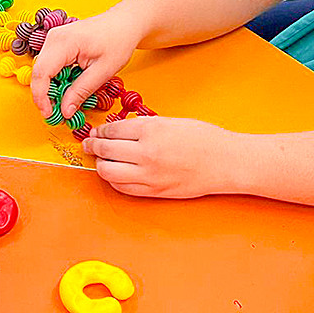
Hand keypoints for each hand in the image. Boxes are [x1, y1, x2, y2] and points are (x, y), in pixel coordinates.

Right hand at [30, 11, 140, 118]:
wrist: (125, 23)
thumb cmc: (119, 40)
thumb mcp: (103, 71)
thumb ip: (81, 92)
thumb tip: (65, 111)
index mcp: (63, 42)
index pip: (41, 73)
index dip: (41, 97)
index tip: (50, 114)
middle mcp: (54, 38)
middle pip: (39, 72)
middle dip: (45, 95)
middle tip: (58, 112)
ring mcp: (54, 39)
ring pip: (43, 70)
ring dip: (51, 88)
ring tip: (66, 101)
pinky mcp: (58, 43)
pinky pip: (50, 65)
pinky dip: (56, 80)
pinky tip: (69, 88)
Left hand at [82, 116, 233, 198]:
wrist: (226, 162)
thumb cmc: (204, 139)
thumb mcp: (171, 121)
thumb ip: (143, 126)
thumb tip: (119, 131)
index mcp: (150, 130)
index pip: (112, 131)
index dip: (100, 131)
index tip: (96, 132)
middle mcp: (146, 153)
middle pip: (105, 150)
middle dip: (92, 146)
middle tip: (88, 144)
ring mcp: (148, 175)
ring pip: (108, 171)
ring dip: (100, 164)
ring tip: (100, 160)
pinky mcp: (153, 191)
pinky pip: (123, 188)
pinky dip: (114, 181)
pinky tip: (114, 174)